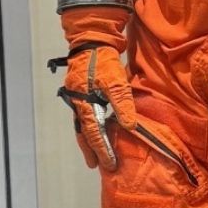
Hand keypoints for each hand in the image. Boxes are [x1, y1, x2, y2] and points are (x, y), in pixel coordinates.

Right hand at [56, 44, 136, 170]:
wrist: (91, 42)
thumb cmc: (103, 61)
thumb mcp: (116, 81)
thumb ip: (122, 103)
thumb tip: (129, 125)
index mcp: (85, 104)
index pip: (94, 133)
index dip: (102, 149)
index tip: (109, 163)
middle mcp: (78, 104)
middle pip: (83, 133)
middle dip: (91, 150)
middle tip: (96, 165)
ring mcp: (78, 99)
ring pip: (82, 126)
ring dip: (88, 141)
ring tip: (94, 155)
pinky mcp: (82, 94)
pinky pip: (85, 117)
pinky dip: (89, 128)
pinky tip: (96, 133)